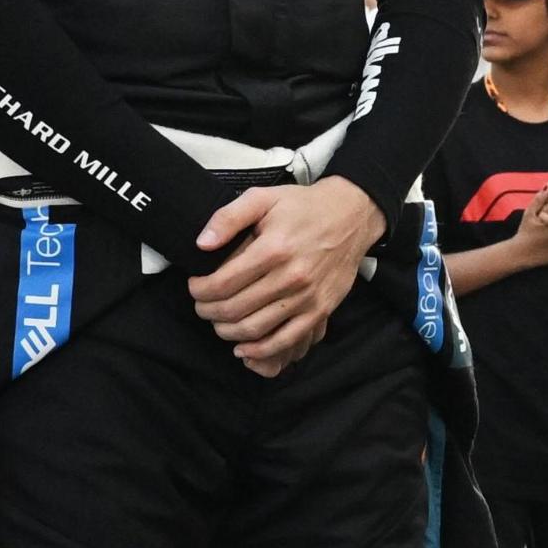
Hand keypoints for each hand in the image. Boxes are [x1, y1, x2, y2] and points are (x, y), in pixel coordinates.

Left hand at [190, 176, 389, 376]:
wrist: (352, 215)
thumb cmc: (304, 207)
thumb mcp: (264, 198)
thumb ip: (229, 217)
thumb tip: (202, 244)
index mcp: (273, 249)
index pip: (222, 283)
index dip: (200, 290)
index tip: (195, 286)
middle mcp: (291, 276)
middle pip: (234, 309)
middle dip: (208, 311)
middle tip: (202, 305)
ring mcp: (307, 297)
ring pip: (254, 328)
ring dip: (227, 332)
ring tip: (218, 322)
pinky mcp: (320, 310)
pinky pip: (285, 340)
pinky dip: (259, 350)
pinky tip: (243, 348)